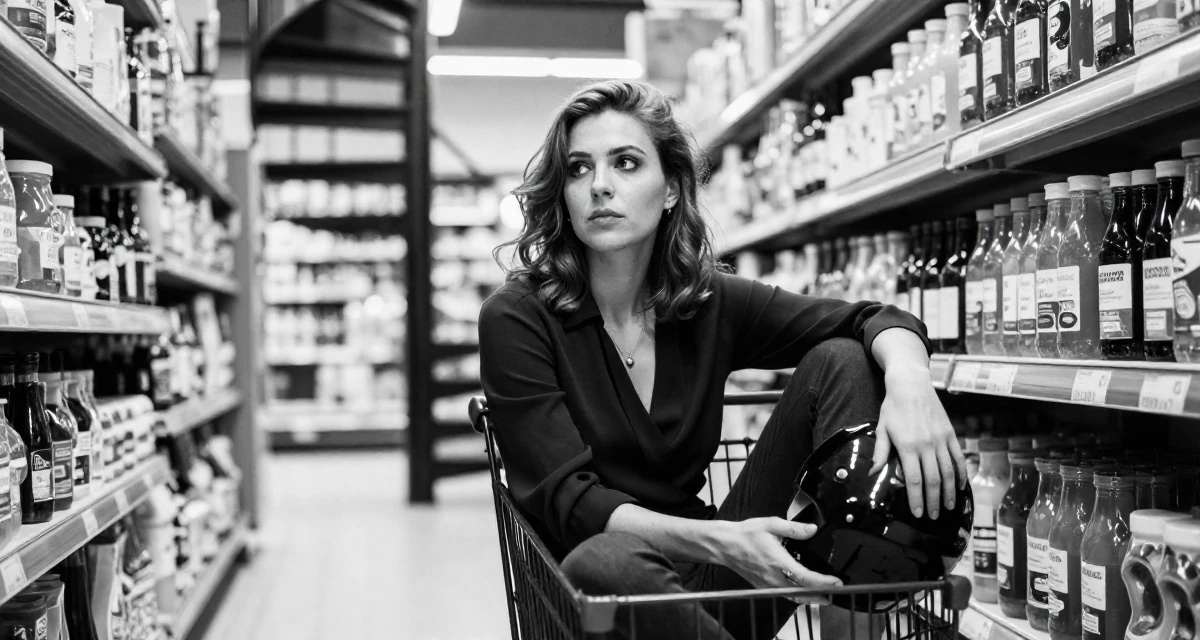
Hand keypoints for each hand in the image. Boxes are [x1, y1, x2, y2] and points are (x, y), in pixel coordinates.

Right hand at [714, 518, 841, 591]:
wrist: (725, 545)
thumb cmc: (746, 534)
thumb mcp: (771, 524)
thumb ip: (794, 528)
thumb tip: (813, 529)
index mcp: (778, 562)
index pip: (806, 578)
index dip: (824, 583)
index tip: (837, 583)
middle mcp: (774, 578)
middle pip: (803, 593)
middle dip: (821, 595)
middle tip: (836, 592)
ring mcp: (768, 584)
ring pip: (793, 597)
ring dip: (810, 598)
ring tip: (824, 596)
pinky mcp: (763, 586)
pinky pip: (784, 595)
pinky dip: (797, 597)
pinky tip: (803, 594)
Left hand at [870, 367, 967, 520]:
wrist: (911, 384)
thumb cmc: (893, 407)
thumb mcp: (882, 429)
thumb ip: (879, 452)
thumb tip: (872, 473)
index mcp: (907, 446)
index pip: (913, 479)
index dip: (916, 498)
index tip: (918, 513)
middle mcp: (926, 445)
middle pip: (933, 480)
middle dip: (934, 501)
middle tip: (934, 516)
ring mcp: (941, 440)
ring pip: (948, 472)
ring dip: (949, 492)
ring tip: (949, 507)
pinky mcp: (950, 434)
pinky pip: (958, 458)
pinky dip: (961, 473)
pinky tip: (960, 486)